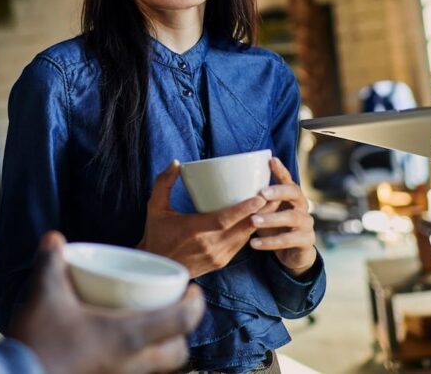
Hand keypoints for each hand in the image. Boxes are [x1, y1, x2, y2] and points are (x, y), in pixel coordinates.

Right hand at [10, 231, 204, 373]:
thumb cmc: (38, 342)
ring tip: (150, 327)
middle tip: (174, 310)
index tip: (193, 290)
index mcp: (128, 336)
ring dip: (162, 348)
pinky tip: (120, 348)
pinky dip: (139, 361)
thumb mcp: (45, 295)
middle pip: (179, 353)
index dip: (195, 305)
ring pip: (158, 368)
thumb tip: (54, 237)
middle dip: (182, 332)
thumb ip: (51, 262)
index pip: (181, 321)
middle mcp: (131, 362)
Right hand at [138, 160, 272, 278]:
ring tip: (272, 205)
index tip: (260, 196)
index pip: (226, 219)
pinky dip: (249, 232)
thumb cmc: (156, 235)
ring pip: (245, 237)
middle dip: (262, 212)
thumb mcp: (155, 208)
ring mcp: (217, 256)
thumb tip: (175, 162)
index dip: (245, 208)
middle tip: (275, 195)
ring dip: (259, 222)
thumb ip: (163, 183)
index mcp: (195, 230)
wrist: (157, 268)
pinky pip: (240, 245)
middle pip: (243, 228)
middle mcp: (210, 245)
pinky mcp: (221, 263)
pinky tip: (257, 220)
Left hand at [249, 157, 316, 275]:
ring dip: (272, 219)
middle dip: (278, 192)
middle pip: (295, 193)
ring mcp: (306, 223)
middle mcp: (302, 206)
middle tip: (261, 194)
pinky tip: (254, 243)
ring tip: (253, 221)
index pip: (287, 179)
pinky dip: (270, 242)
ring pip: (292, 218)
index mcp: (291, 195)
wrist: (293, 253)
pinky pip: (289, 240)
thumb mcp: (265, 211)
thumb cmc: (274, 226)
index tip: (270, 160)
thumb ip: (255, 200)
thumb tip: (226, 186)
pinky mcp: (306, 241)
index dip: (280, 170)